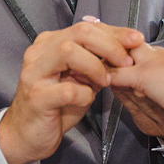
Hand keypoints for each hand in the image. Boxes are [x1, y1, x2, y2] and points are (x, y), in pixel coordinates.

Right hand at [0, 21, 143, 163]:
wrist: (27, 135)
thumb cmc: (56, 107)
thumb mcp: (80, 79)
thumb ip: (95, 62)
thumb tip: (124, 50)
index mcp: (50, 43)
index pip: (86, 27)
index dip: (115, 32)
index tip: (136, 40)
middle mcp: (39, 52)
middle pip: (79, 33)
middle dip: (110, 45)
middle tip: (127, 62)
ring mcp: (34, 73)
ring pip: (69, 52)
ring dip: (95, 66)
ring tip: (106, 80)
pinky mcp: (36, 97)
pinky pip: (67, 89)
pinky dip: (84, 94)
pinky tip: (87, 99)